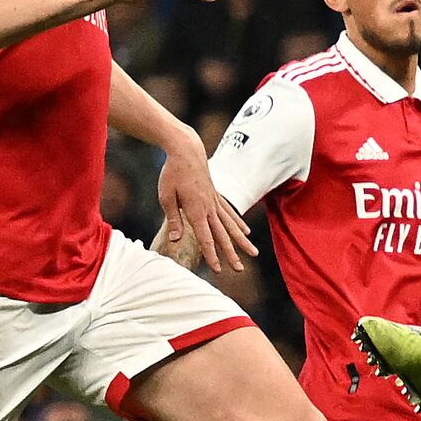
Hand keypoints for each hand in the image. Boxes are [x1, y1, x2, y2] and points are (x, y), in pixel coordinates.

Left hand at [152, 138, 253, 280]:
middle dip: (231, 254)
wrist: (186, 149)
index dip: (211, 255)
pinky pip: (230, 213)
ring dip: (242, 241)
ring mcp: (215, 202)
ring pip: (231, 226)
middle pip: (223, 235)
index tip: (217, 270)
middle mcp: (209, 208)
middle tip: (239, 270)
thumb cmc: (172, 173)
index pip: (206, 238)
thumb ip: (173, 219)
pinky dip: (239, 224)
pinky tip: (246, 232)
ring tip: (253, 254)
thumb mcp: (166, 197)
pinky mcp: (215, 196)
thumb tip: (176, 239)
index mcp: (196, 210)